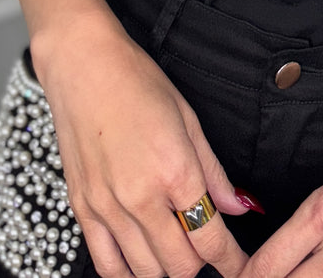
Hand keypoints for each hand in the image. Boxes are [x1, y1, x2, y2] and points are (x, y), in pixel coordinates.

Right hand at [34, 14, 258, 277]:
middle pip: (180, 265)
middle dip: (202, 266)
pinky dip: (128, 274)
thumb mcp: (188, 119)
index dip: (231, 260)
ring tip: (179, 256)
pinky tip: (142, 267)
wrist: (83, 65)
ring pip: (145, 272)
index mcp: (174, 170)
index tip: (240, 265)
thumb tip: (237, 207)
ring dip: (168, 271)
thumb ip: (213, 172)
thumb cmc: (137, 81)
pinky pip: (106, 264)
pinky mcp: (82, 209)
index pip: (210, 239)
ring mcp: (107, 207)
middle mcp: (140, 196)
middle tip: (211, 255)